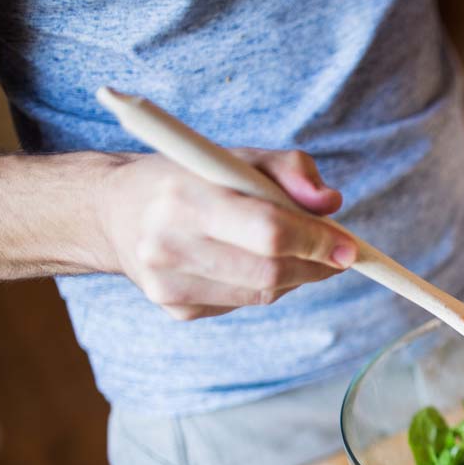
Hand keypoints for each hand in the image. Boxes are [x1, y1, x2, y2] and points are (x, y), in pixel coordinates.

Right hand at [96, 149, 354, 320]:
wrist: (114, 211)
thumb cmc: (188, 176)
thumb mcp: (236, 156)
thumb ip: (290, 170)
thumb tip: (330, 203)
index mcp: (184, 196)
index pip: (268, 231)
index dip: (316, 241)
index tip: (348, 246)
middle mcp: (168, 243)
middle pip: (269, 271)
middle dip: (315, 265)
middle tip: (338, 255)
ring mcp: (167, 283)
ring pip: (262, 293)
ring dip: (295, 276)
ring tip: (298, 253)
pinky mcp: (174, 308)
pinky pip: (242, 303)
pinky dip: (263, 286)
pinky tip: (251, 262)